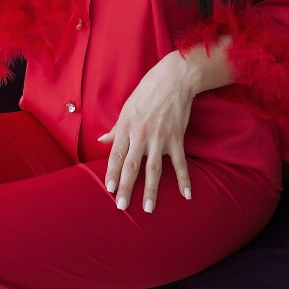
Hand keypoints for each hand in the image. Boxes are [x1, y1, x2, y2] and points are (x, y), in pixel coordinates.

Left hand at [97, 50, 194, 211]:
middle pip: (131, 166)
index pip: (115, 156)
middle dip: (125, 188)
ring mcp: (159, 138)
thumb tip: (102, 140)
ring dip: (150, 190)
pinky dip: (184, 179)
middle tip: (121, 206)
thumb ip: (116, 129)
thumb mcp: (126, 109)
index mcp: (126, 128)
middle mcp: (140, 135)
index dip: (111, 174)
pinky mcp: (176, 138)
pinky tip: (186, 194)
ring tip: (148, 208)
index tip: (109, 189)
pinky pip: (180, 163)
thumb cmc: (146, 93)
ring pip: (153, 169)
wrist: (173, 80)